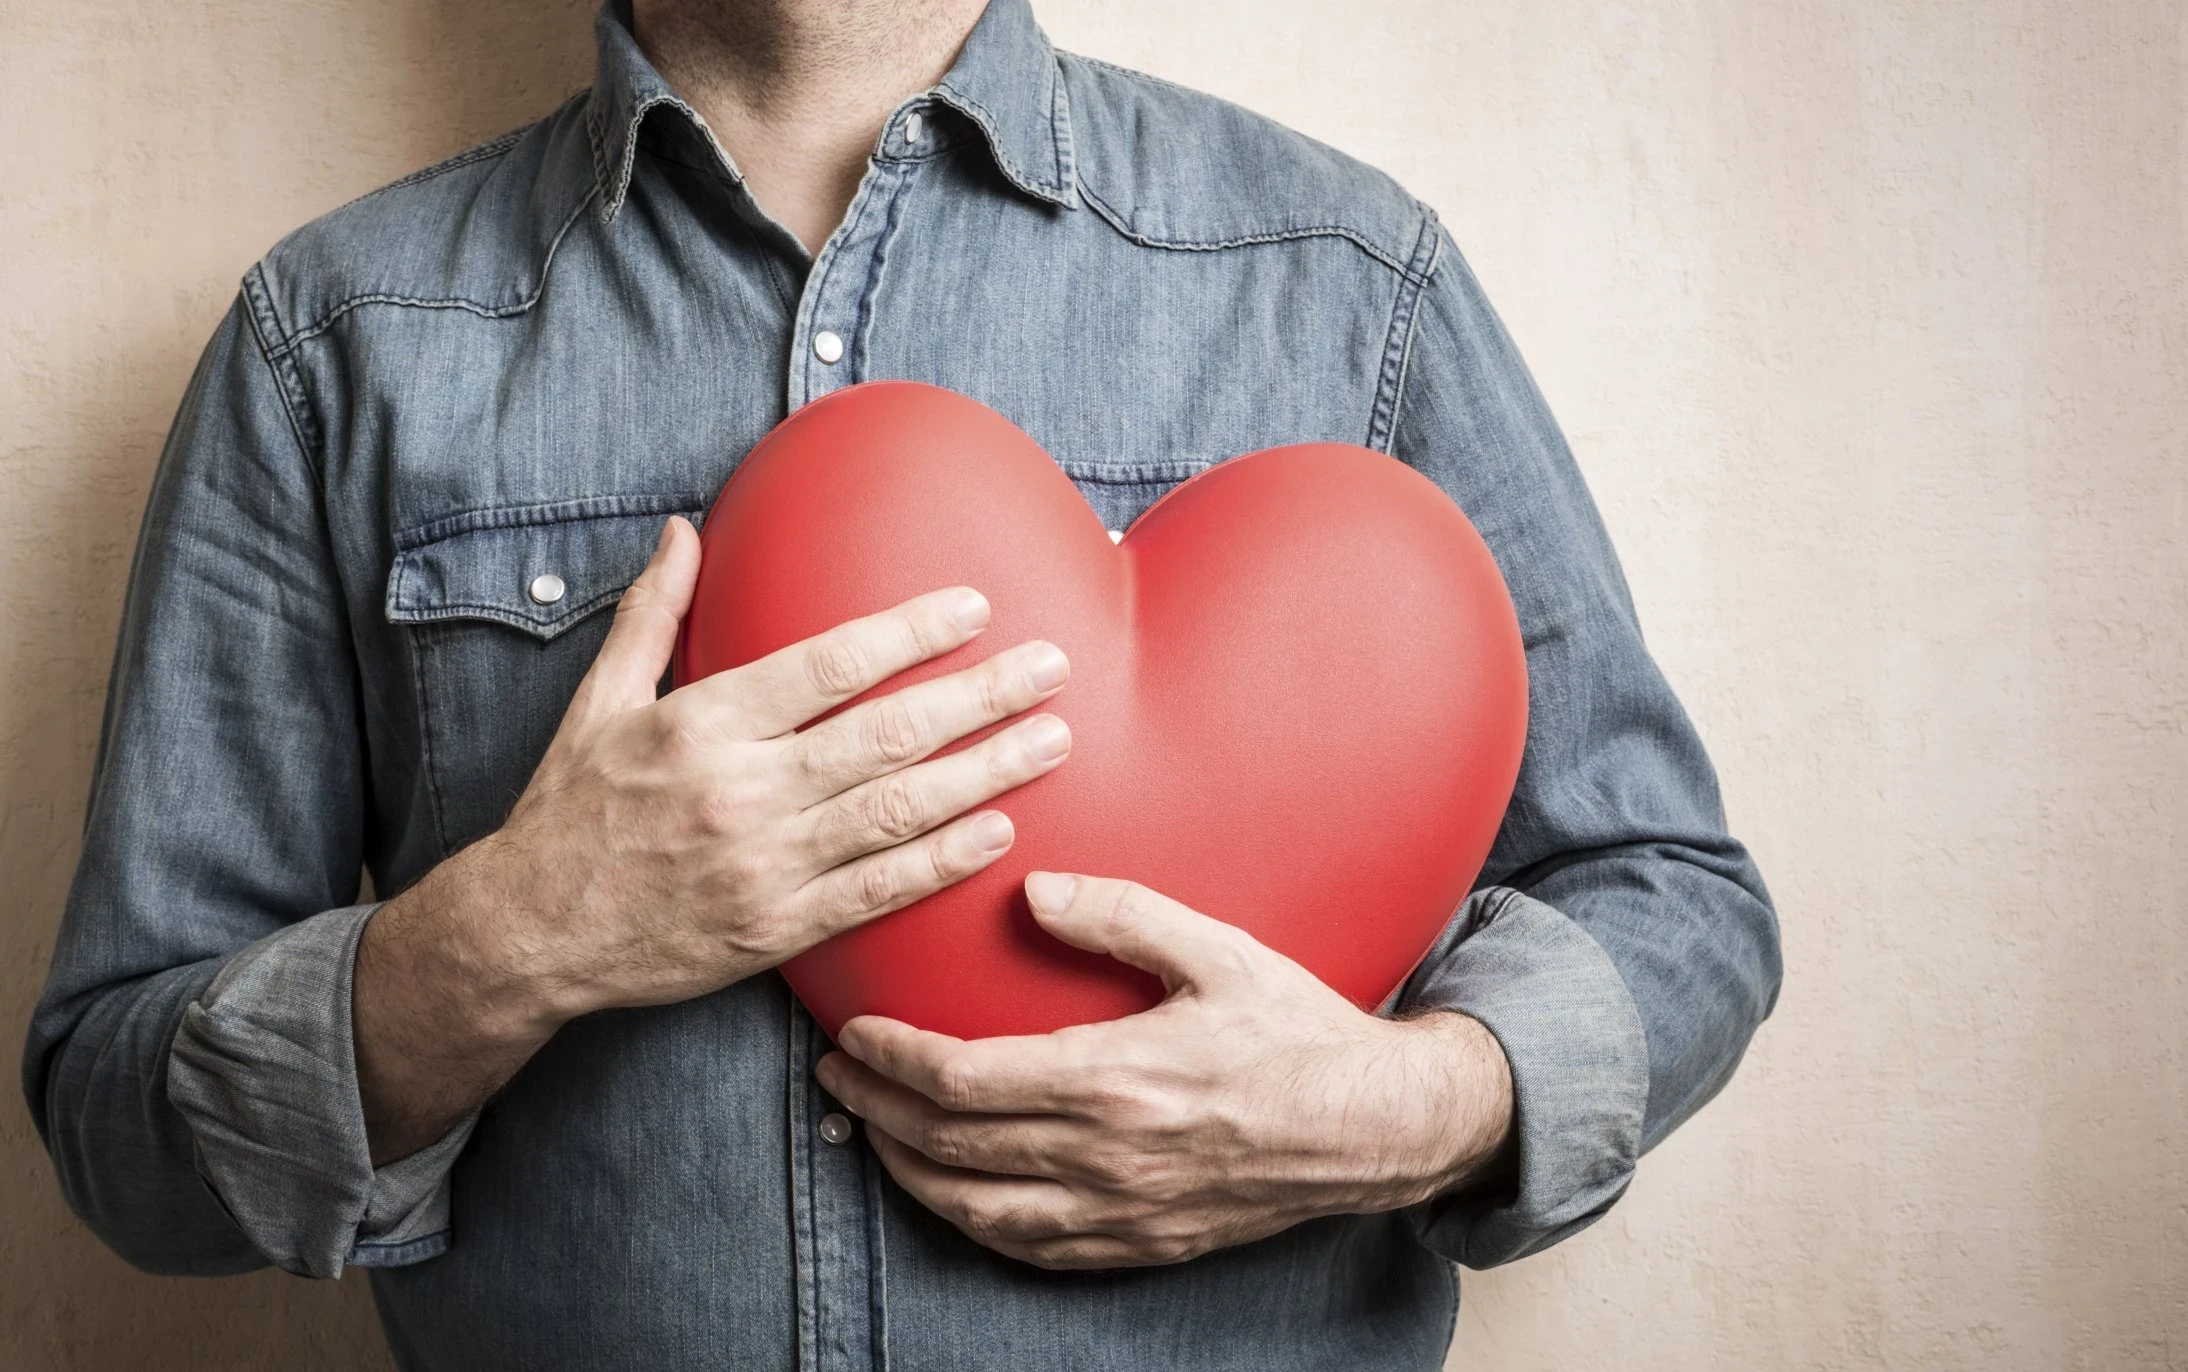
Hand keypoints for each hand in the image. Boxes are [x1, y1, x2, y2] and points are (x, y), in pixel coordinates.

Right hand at [355, 516, 1071, 1158]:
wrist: (529, 934)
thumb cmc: (570, 810)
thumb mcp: (598, 703)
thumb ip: (652, 614)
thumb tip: (684, 529)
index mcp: (703, 725)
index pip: (828, 666)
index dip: (909, 633)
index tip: (975, 607)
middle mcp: (741, 791)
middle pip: (885, 735)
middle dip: (979, 696)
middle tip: (1052, 666)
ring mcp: (764, 864)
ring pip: (896, 811)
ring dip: (986, 773)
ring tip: (1051, 739)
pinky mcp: (776, 928)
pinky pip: (877, 891)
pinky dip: (942, 861)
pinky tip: (998, 830)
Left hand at [816, 874, 1514, 1269]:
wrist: (1374, 1126)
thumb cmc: (1297, 1033)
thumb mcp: (1218, 951)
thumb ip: (1122, 915)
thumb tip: (1035, 889)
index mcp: (1116, 1081)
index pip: (964, 1081)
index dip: (892, 1059)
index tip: (853, 1032)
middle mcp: (1107, 1158)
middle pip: (951, 1147)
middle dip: (876, 1109)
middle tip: (834, 1075)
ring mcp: (1122, 1212)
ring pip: (977, 1209)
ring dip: (906, 1173)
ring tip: (867, 1132)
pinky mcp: (1140, 1243)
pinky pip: (1029, 1248)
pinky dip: (969, 1221)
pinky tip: (947, 1193)